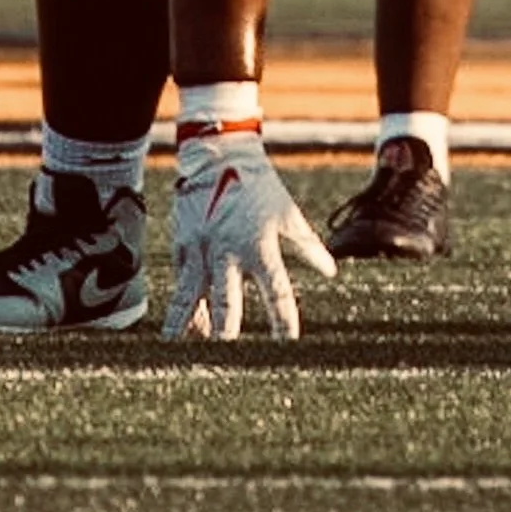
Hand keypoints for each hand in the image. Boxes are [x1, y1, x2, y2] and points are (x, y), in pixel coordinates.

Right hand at [163, 131, 336, 341]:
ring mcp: (202, 248)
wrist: (219, 154)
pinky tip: (185, 329)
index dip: (284, 320)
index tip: (290, 345)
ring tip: (179, 350)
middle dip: (225, 331)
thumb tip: (331, 271)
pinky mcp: (183, 244)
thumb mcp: (288, 213)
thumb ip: (308, 245)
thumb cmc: (260, 185)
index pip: (276, 291)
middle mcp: (229, 250)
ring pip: (191, 294)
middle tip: (226, 357)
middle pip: (226, 300)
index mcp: (259, 244)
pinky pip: (182, 281)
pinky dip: (184, 305)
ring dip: (187, 323)